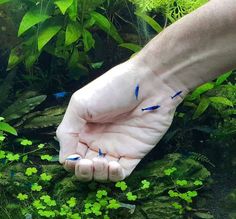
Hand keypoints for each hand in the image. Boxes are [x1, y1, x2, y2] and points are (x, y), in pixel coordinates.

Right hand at [56, 58, 184, 181]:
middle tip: (86, 164)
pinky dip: (115, 176)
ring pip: (102, 173)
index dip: (70, 161)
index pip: (71, 153)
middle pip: (85, 166)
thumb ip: (68, 131)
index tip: (74, 158)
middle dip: (82, 171)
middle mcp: (98, 140)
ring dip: (98, 174)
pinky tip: (113, 166)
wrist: (148, 85)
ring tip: (101, 163)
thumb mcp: (80, 104)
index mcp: (83, 129)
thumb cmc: (112, 89)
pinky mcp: (134, 153)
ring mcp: (116, 147)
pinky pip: (122, 173)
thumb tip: (65, 157)